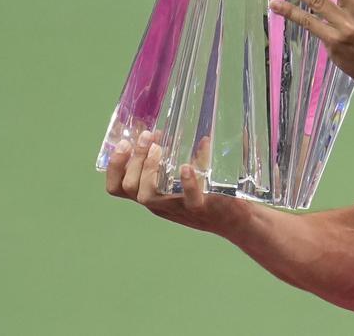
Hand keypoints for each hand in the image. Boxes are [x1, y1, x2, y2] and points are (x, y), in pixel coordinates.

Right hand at [104, 130, 249, 234]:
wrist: (238, 222)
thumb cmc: (209, 196)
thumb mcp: (186, 178)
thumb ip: (179, 158)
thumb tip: (173, 131)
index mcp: (152, 195)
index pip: (118, 187)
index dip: (114, 167)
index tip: (123, 143)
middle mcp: (159, 204)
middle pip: (130, 187)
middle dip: (134, 159)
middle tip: (147, 136)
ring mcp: (177, 208)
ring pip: (148, 196)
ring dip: (150, 168)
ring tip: (159, 148)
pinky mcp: (201, 209)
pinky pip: (190, 199)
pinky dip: (187, 182)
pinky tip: (186, 166)